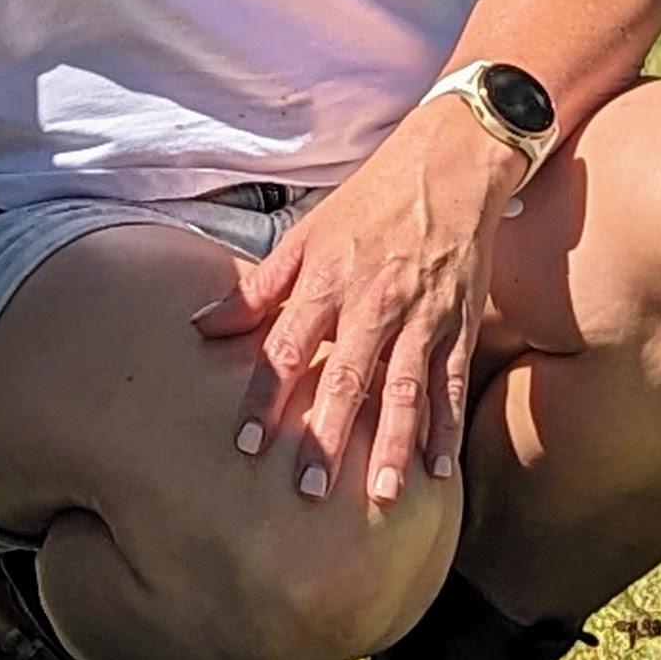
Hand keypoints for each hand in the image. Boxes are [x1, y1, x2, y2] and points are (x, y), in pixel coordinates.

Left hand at [193, 108, 523, 508]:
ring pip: (404, 390)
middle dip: (328, 436)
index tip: (245, 443)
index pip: (286, 349)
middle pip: (346, 378)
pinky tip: (440, 472)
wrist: (450, 163)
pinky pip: (452, 383)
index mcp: (327, 281)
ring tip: (379, 496)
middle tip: (308, 489)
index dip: (265, 397)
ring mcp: (420, 316)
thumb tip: (201, 326)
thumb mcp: (307, 234)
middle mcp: (373, 303)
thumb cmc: (369, 201)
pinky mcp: (459, 323)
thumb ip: (258, 289)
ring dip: (392, 445)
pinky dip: (447, 428)